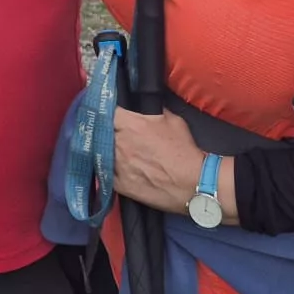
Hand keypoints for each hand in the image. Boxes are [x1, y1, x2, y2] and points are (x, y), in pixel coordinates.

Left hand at [112, 108, 233, 220]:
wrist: (193, 183)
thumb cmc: (184, 150)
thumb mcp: (172, 119)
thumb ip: (153, 111)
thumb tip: (146, 109)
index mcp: (131, 124)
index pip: (106, 111)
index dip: (106, 111)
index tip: (109, 113)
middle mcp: (120, 143)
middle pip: (101, 132)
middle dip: (105, 130)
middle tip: (110, 131)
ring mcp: (117, 165)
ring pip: (100, 152)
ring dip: (104, 149)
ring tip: (110, 149)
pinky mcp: (119, 184)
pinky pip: (104, 172)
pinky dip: (106, 168)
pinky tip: (111, 166)